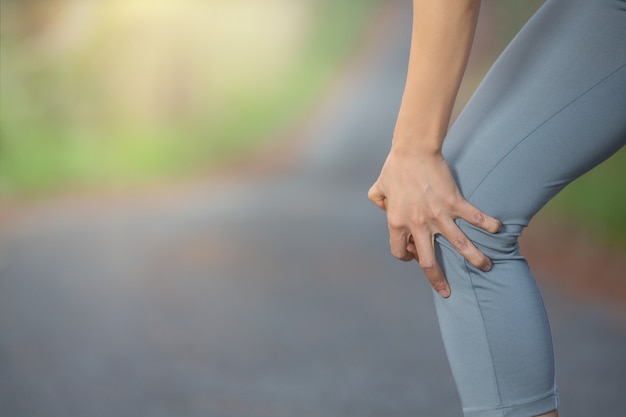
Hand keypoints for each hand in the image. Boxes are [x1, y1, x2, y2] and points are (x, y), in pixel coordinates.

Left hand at [368, 147, 500, 296]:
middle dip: (438, 280)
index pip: (400, 252)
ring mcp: (438, 215)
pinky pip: (474, 218)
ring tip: (486, 267)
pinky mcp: (454, 202)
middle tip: (446, 292)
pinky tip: (498, 230)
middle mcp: (418, 224)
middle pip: (429, 262)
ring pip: (459, 245)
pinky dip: (488, 224)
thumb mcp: (378, 188)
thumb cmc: (395, 168)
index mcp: (397, 223)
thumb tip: (382, 208)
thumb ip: (377, 201)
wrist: (413, 149)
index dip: (408, 256)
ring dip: (474, 259)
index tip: (416, 254)